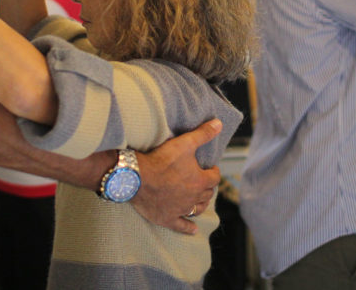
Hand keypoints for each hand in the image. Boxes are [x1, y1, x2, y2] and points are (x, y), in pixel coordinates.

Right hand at [131, 119, 222, 234]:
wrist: (137, 177)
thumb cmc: (161, 159)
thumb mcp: (184, 143)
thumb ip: (203, 134)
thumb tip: (219, 124)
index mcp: (200, 181)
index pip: (214, 177)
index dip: (213, 171)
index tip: (209, 167)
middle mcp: (193, 198)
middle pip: (207, 194)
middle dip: (207, 187)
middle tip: (203, 180)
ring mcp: (180, 209)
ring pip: (197, 209)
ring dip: (201, 204)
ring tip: (200, 200)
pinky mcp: (167, 218)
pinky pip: (181, 225)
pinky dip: (188, 228)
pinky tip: (193, 230)